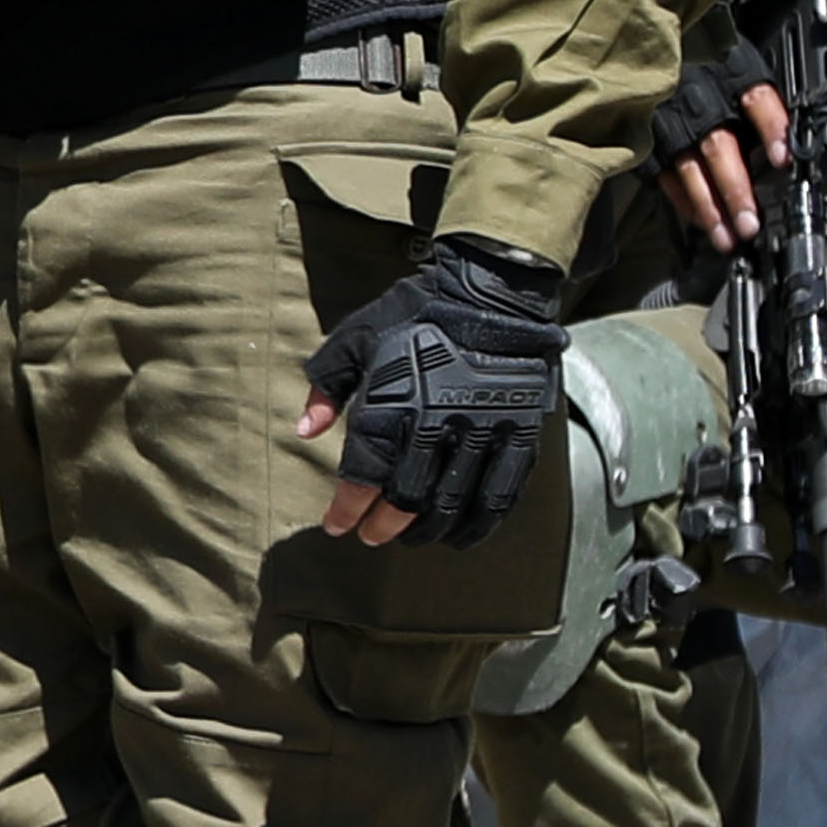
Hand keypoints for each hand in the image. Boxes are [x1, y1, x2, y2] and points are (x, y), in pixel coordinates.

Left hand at [289, 233, 572, 548]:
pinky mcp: (519, 433)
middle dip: (384, 525)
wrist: (491, 290)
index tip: (336, 525)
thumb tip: (306, 430)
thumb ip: (327, 385)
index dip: (346, 508)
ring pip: (452, 503)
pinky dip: (479, 524)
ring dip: (428, 530)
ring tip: (413, 537)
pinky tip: (462, 535)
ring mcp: (482, 430)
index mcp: (393, 402)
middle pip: (406, 497)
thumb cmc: (416, 313)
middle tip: (373, 536)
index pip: (363, 474)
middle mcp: (436, 422)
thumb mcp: (357, 337)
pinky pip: (500, 494)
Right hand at [658, 65, 795, 257]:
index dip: (771, 130)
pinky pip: (665, 174)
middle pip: (719, 146)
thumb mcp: (736, 60)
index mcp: (729, 71)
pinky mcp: (647, 135)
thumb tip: (791, 143)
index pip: (756, 100)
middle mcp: (698, 96)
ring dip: (709, 207)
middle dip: (735, 189)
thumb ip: (758, 100)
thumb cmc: (704, 56)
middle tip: (751, 224)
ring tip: (727, 237)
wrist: (646, 41)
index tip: (784, 160)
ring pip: (689, 169)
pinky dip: (683, 200)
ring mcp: (668, 118)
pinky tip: (700, 220)